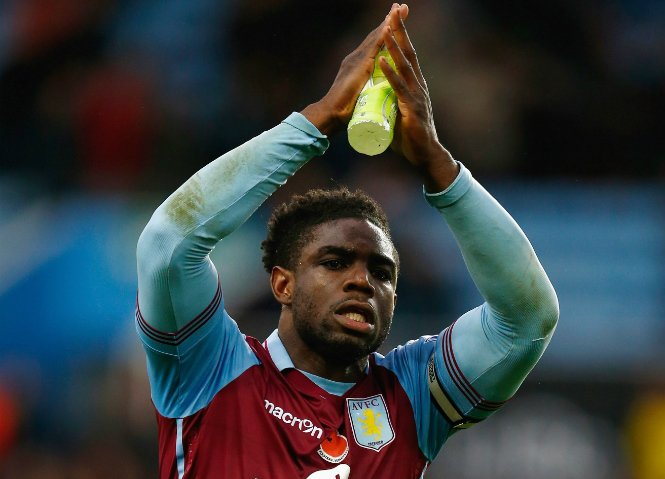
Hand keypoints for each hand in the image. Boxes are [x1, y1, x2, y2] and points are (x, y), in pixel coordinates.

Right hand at [301, 11, 389, 135]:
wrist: (332, 114)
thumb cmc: (344, 110)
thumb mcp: (359, 95)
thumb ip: (365, 88)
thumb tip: (372, 91)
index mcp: (358, 65)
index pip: (374, 45)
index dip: (385, 32)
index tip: (396, 20)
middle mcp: (356, 58)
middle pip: (376, 36)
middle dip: (389, 21)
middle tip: (401, 6)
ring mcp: (357, 60)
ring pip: (376, 37)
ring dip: (388, 22)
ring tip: (399, 9)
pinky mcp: (360, 66)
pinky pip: (373, 47)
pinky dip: (382, 36)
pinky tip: (390, 25)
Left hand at [380, 4, 458, 190]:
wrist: (425, 156)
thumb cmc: (411, 137)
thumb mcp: (399, 112)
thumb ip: (391, 102)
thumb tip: (378, 98)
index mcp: (415, 85)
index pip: (408, 55)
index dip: (401, 36)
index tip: (395, 17)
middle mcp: (419, 85)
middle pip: (408, 53)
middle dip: (400, 31)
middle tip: (395, 10)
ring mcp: (417, 96)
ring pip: (404, 66)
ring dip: (394, 46)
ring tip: (386, 28)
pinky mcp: (412, 108)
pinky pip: (398, 87)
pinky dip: (389, 73)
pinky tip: (382, 60)